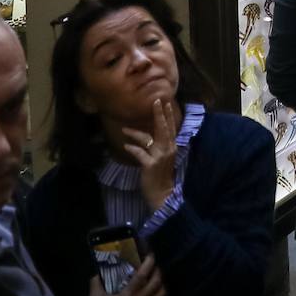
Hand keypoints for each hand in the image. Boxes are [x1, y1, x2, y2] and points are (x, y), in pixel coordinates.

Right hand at [83, 256, 163, 295]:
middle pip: (156, 282)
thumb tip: (97, 271)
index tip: (151, 255)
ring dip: (160, 283)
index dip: (148, 264)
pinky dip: (158, 294)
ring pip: (161, 293)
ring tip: (155, 277)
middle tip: (153, 265)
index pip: (141, 277)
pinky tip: (152, 290)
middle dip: (157, 271)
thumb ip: (96, 282)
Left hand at [122, 98, 176, 212]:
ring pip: (148, 139)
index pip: (170, 127)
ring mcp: (159, 156)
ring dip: (135, 133)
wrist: (163, 193)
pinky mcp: (150, 164)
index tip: (165, 102)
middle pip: (163, 128)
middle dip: (159, 114)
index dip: (167, 115)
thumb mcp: (163, 158)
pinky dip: (132, 148)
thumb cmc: (161, 176)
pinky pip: (140, 152)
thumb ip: (160, 147)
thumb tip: (150, 137)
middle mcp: (168, 149)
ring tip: (124, 129)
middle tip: (156, 101)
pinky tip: (126, 146)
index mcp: (171, 146)